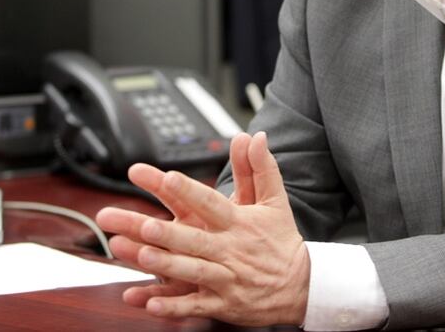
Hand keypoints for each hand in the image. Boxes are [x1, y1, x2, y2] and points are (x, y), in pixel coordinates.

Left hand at [95, 132, 309, 325]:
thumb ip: (260, 167)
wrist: (302, 286)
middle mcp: (229, 250)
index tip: (168, 177)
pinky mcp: (222, 304)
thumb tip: (255, 136)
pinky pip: (194, 307)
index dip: (190, 191)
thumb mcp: (275, 200)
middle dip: (168, 233)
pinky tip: (150, 304)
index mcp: (239, 223)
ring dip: (166, 266)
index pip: (211, 203)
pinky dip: (173, 308)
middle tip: (144, 223)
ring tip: (141, 256)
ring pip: (191, 272)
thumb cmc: (282, 240)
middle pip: (194, 240)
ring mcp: (225, 279)